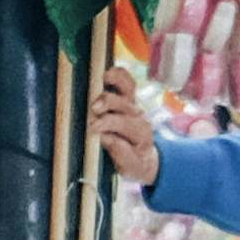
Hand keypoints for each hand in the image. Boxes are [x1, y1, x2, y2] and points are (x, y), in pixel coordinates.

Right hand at [90, 53, 160, 187]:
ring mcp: (134, 104)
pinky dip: (116, 73)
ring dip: (114, 82)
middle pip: (124, 104)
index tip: (94, 127)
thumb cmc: (134, 162)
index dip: (108, 124)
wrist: (145, 157)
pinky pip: (125, 79)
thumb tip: (106, 138)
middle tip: (94, 108)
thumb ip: (120, 154)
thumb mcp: (130, 168)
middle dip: (109, 104)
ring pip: (128, 86)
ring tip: (101, 80)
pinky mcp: (128, 96)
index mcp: (141, 134)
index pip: (125, 125)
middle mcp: (139, 115)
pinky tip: (105, 72)